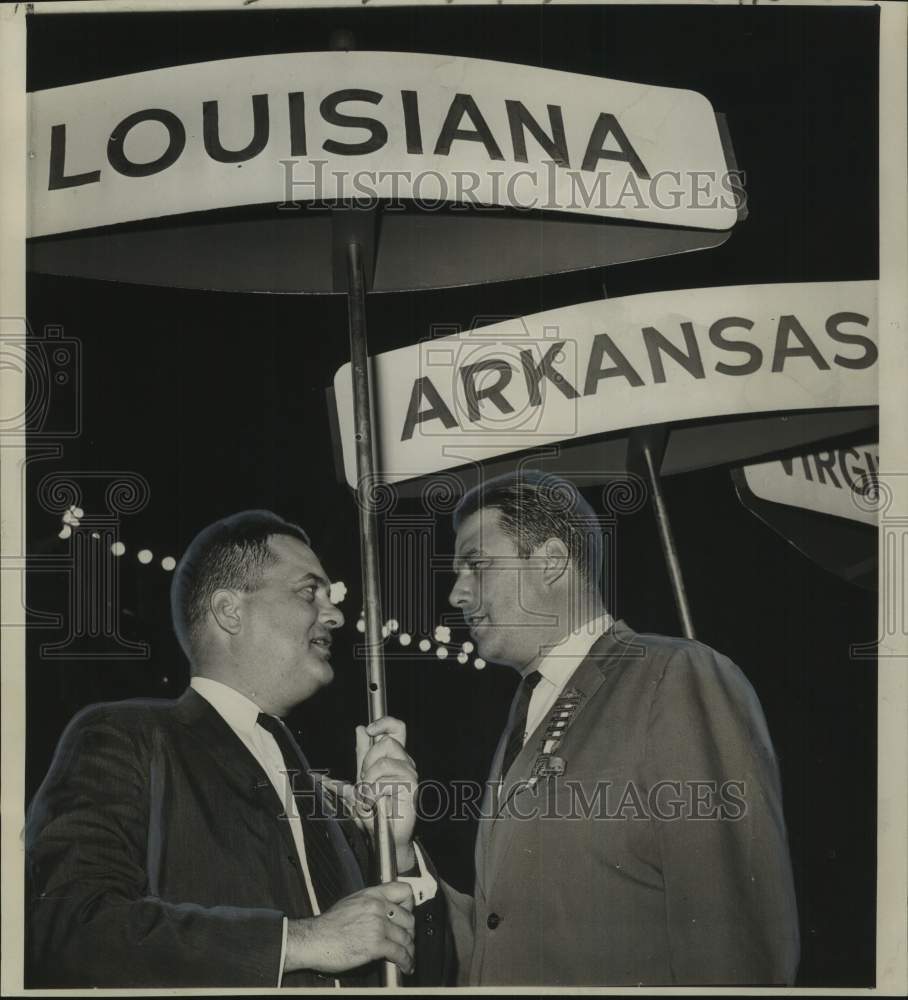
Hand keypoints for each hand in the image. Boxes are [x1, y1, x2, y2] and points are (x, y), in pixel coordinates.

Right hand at [285, 882, 414, 975]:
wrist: (314, 939)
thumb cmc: (328, 925)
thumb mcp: (352, 903)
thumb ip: (371, 904)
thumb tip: (384, 912)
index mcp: (371, 895)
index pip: (404, 891)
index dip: (410, 905)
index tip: (409, 915)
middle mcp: (377, 907)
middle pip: (409, 918)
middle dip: (411, 933)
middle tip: (408, 941)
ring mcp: (377, 925)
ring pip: (406, 937)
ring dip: (410, 950)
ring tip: (409, 957)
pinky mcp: (375, 944)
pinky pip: (399, 953)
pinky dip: (406, 961)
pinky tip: (405, 966)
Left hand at [356, 717, 417, 871]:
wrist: (382, 833)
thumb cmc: (374, 807)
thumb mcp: (362, 776)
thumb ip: (362, 753)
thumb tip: (360, 729)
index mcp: (395, 756)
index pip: (397, 728)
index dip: (385, 723)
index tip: (369, 729)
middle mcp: (405, 762)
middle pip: (387, 742)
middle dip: (368, 761)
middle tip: (364, 780)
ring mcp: (410, 774)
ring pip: (383, 763)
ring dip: (368, 782)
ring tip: (368, 797)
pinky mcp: (411, 788)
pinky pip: (385, 782)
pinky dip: (373, 795)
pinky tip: (375, 804)